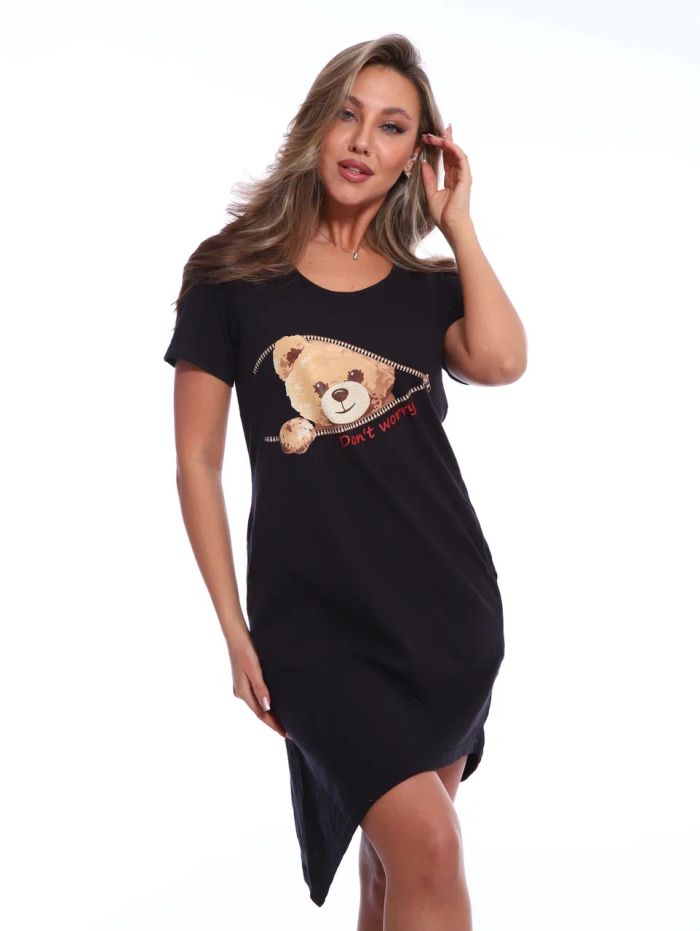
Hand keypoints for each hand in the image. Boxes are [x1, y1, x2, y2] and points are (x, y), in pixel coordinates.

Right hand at [228, 635, 287, 738]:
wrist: (236, 635)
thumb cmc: (245, 650)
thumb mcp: (254, 669)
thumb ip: (260, 688)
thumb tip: (267, 708)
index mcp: (243, 692)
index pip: (261, 714)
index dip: (273, 725)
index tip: (285, 734)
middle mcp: (241, 692)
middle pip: (259, 711)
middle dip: (272, 721)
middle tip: (288, 731)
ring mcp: (241, 686)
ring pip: (257, 704)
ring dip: (268, 713)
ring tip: (282, 720)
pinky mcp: (243, 679)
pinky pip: (256, 696)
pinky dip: (265, 702)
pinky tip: (272, 703)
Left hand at [419, 123, 473, 240]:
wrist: (452, 226)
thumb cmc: (443, 215)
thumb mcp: (430, 193)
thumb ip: (428, 178)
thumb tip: (423, 164)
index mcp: (451, 179)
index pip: (446, 158)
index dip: (440, 146)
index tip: (430, 137)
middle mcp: (458, 175)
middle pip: (452, 152)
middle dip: (445, 139)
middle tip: (436, 128)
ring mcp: (463, 176)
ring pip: (456, 152)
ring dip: (447, 142)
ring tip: (436, 134)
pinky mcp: (466, 178)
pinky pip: (461, 158)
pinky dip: (453, 149)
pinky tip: (445, 143)